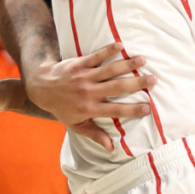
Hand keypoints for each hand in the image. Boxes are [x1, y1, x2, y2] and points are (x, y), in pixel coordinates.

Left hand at [24, 42, 154, 151]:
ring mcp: (84, 77)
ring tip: (143, 60)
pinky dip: (107, 51)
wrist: (41, 88)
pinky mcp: (79, 64)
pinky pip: (95, 56)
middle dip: (136, 83)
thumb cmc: (61, 108)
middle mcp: (89, 92)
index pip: (115, 110)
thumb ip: (95, 134)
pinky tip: (120, 45)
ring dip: (126, 64)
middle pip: (117, 88)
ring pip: (109, 70)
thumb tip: (112, 148)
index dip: (133, 109)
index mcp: (90, 109)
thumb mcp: (76, 124)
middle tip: (153, 80)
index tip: (149, 107)